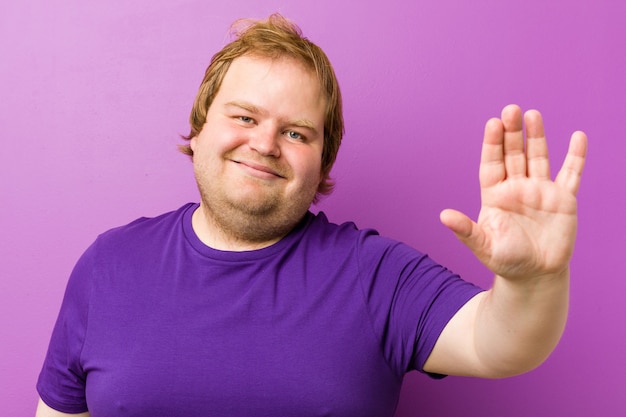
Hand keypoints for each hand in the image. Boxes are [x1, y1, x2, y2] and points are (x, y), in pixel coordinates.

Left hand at [440, 104, 587, 279]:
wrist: (535, 275)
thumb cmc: (505, 260)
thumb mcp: (483, 246)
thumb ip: (465, 230)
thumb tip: (443, 216)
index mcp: (495, 195)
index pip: (492, 164)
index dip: (492, 145)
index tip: (492, 123)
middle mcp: (516, 188)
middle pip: (513, 154)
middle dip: (512, 133)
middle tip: (510, 109)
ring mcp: (540, 191)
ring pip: (538, 158)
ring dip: (536, 136)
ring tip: (532, 114)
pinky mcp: (563, 199)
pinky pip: (571, 174)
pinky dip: (576, 157)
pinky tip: (578, 137)